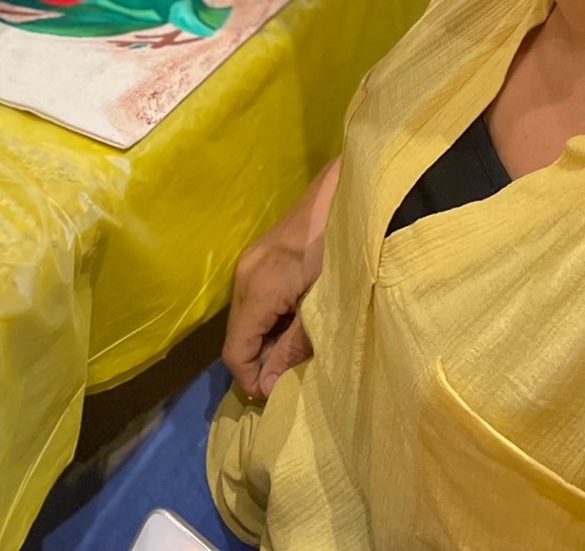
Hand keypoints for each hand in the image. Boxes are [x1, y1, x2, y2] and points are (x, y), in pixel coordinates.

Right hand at [223, 157, 336, 399]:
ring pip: (248, 317)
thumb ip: (293, 348)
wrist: (351, 191)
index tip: (280, 393)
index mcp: (255, 290)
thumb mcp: (323, 305)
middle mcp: (244, 275)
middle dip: (261, 361)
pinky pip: (258, 298)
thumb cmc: (343, 250)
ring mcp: (252, 260)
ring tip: (303, 346)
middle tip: (297, 371)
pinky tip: (301, 316)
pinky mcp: (264, 253)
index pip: (234, 352)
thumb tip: (266, 386)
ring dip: (269, 338)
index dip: (252, 380)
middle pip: (239, 335)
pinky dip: (273, 317)